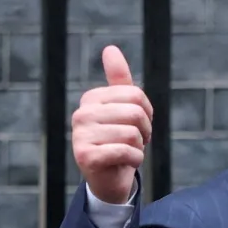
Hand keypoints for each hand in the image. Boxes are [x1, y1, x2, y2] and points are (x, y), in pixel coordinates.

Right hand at [72, 46, 153, 204]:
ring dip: (139, 147)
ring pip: (132, 133)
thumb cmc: (118, 141)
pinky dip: (135, 160)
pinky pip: (126, 151)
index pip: (136, 95)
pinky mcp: (85, 156)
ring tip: (126, 152)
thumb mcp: (122, 109)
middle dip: (144, 131)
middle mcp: (81, 114)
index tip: (138, 126)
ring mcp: (80, 135)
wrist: (109, 179)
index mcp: (91, 99)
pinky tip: (124, 163)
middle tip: (134, 142)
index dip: (147, 114)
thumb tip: (110, 48)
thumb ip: (119, 80)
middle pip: (135, 112)